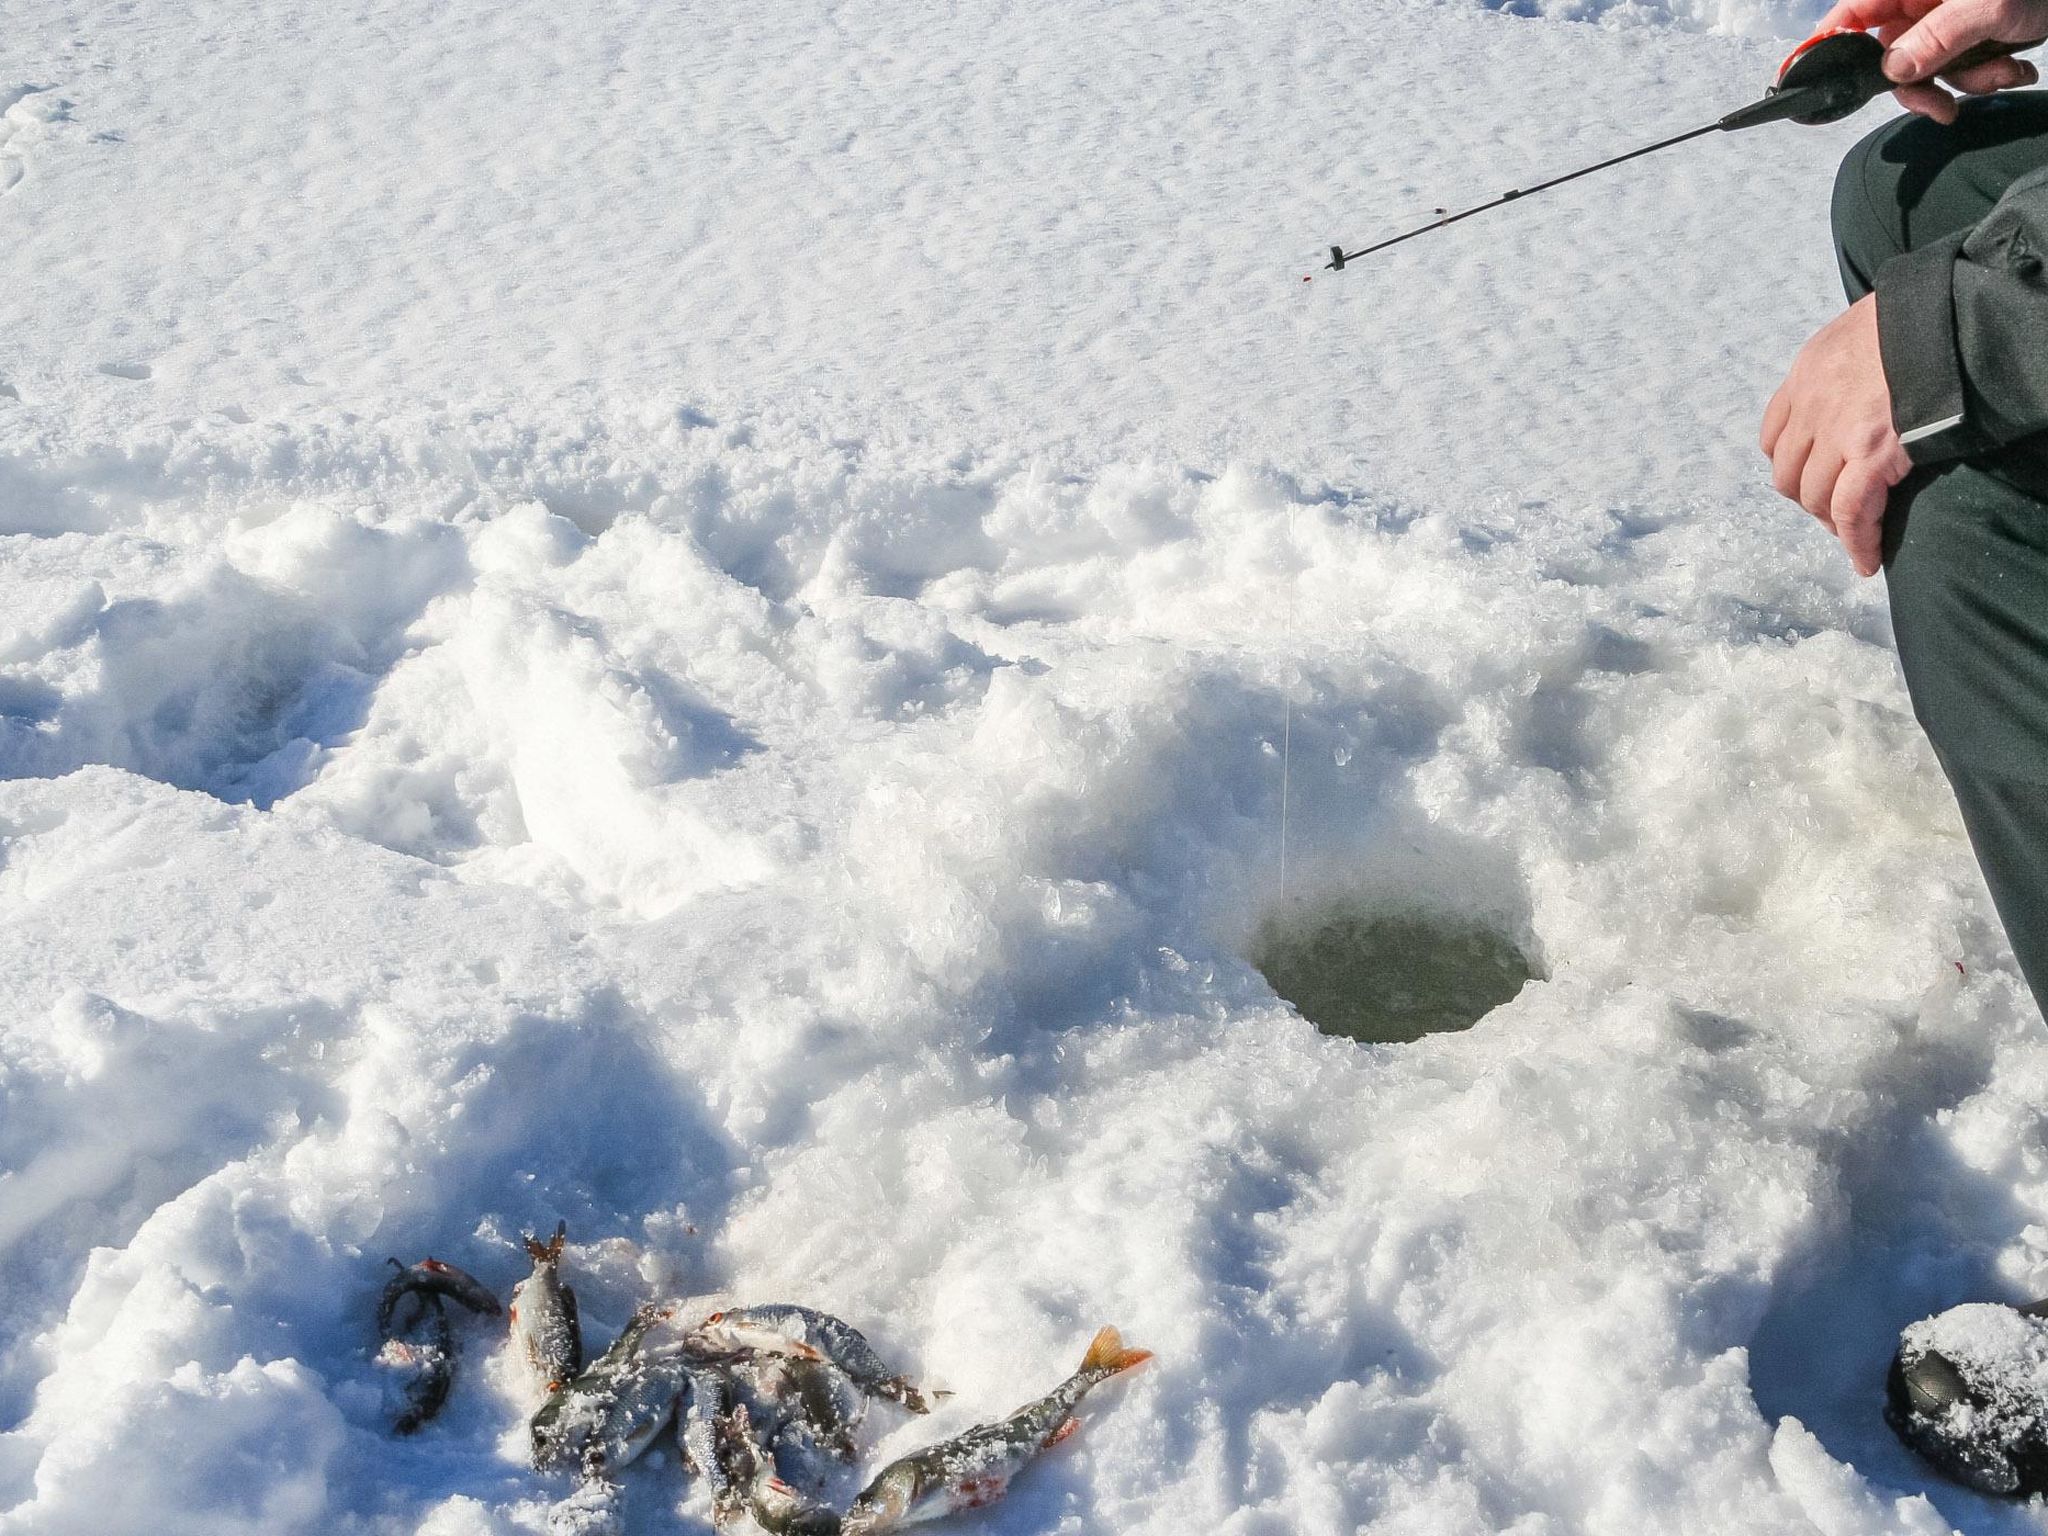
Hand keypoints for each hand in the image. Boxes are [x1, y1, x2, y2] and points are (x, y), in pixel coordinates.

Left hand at [1760, 295, 1912, 576]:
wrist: (1942, 317)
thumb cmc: (1913, 318)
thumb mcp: (1858, 326)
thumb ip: (1843, 360)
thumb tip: (1856, 379)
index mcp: (1806, 373)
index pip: (1774, 435)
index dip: (1790, 463)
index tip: (1808, 477)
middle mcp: (1811, 407)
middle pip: (1789, 475)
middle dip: (1808, 498)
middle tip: (1833, 511)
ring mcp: (1838, 435)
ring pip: (1815, 498)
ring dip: (1832, 521)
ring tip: (1852, 534)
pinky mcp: (1870, 456)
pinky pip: (1852, 513)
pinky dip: (1856, 541)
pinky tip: (1864, 560)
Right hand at [1816, 0, 2045, 120]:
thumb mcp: (1987, 6)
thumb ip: (1935, 39)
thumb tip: (1892, 72)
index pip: (1852, 13)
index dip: (1831, 44)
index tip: (1818, 75)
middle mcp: (1923, 0)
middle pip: (1891, 55)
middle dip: (1921, 85)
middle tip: (1940, 107)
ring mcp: (1949, 17)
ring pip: (1931, 68)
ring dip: (1968, 81)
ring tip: (2004, 71)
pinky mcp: (1974, 33)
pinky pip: (1962, 67)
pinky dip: (1989, 75)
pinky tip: (2016, 65)